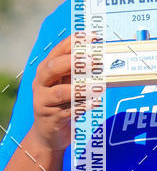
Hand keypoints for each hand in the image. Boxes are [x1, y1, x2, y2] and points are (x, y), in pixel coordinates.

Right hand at [31, 35, 103, 152]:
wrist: (48, 134)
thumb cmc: (61, 103)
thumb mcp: (67, 84)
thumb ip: (78, 72)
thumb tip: (102, 58)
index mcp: (46, 69)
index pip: (59, 50)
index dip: (75, 42)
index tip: (93, 36)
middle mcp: (41, 83)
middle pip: (53, 68)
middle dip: (73, 62)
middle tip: (94, 60)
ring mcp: (44, 101)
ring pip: (61, 92)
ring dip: (81, 88)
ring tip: (99, 86)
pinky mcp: (51, 118)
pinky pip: (69, 111)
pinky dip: (84, 106)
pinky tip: (96, 102)